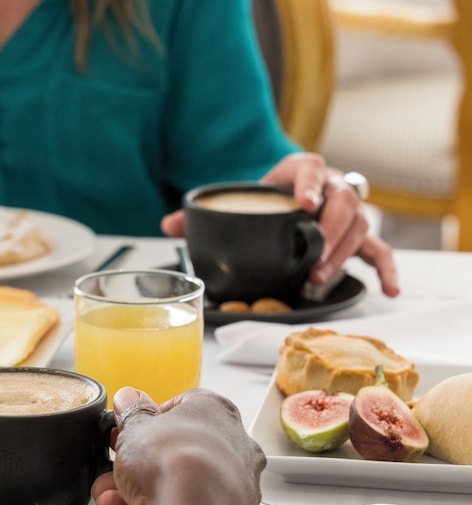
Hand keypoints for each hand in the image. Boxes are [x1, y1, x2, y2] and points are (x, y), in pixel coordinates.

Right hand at [92, 387, 264, 504]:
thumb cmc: (175, 466)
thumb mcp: (134, 425)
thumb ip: (130, 411)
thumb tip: (128, 400)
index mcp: (212, 410)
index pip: (174, 412)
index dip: (142, 429)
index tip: (124, 440)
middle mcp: (232, 447)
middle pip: (172, 457)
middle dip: (132, 472)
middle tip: (111, 480)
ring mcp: (234, 487)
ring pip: (176, 491)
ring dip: (139, 499)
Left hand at [161, 152, 400, 297]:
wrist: (277, 204)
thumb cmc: (256, 204)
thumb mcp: (232, 206)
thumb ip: (198, 216)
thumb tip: (166, 225)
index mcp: (295, 172)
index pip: (311, 166)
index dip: (311, 182)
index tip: (304, 203)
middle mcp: (328, 186)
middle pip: (344, 199)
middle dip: (331, 231)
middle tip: (313, 260)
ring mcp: (344, 212)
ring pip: (359, 225)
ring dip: (342, 254)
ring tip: (319, 280)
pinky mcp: (355, 237)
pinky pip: (378, 250)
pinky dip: (386, 269)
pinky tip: (387, 289)